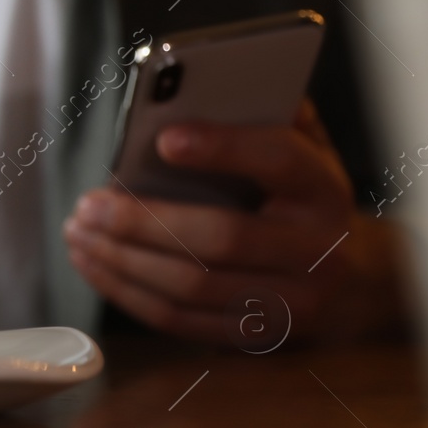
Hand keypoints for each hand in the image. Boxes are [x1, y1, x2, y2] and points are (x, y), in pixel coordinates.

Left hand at [63, 101, 408, 344]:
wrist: (350, 277)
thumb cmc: (294, 194)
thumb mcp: (296, 146)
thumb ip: (259, 112)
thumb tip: (197, 88)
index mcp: (323, 188)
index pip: (280, 161)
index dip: (224, 148)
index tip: (165, 138)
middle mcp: (318, 250)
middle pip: (222, 238)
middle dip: (143, 222)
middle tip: (87, 204)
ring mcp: (291, 302)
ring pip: (192, 286)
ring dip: (122, 260)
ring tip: (77, 232)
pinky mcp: (256, 338)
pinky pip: (179, 319)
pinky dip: (126, 292)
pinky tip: (92, 263)